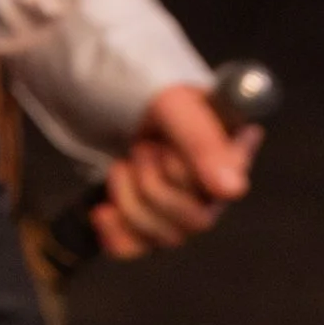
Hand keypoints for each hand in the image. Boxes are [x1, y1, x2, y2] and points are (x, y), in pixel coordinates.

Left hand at [91, 83, 260, 259]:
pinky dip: (118, 235)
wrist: (89, 78)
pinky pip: (140, 247)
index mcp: (229, 144)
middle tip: (140, 149)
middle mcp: (212, 177)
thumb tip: (233, 190)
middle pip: (197, 221)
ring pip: (167, 237)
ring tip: (122, 164)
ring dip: (132, 203)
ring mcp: (179, 200)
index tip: (162, 147)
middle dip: (154, 187)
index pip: (227, 188)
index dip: (187, 176)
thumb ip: (202, 140)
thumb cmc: (132, 77)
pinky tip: (103, 212)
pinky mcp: (145, 215)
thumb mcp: (168, 102)